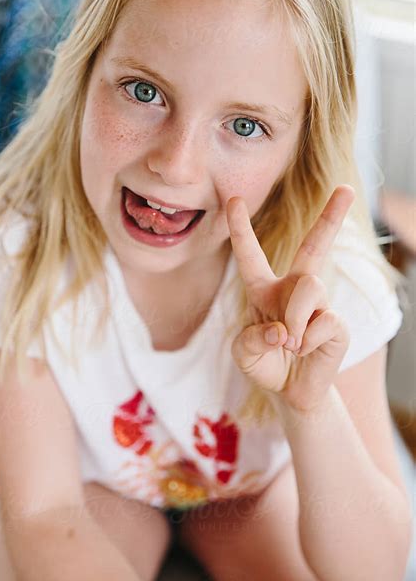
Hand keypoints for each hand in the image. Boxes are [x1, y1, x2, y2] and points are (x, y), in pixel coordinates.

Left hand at [226, 185, 355, 413]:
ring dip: (295, 318)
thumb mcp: (243, 353)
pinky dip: (307, 341)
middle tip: (347, 189)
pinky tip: (305, 351)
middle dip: (331, 217)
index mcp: (264, 289)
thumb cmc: (264, 364)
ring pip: (310, 286)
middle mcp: (294, 288)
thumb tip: (285, 331)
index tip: (233, 198)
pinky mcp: (336, 323)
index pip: (250, 254)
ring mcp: (319, 304)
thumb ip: (252, 340)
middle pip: (315, 245)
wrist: (290, 391)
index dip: (240, 227)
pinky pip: (323, 320)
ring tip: (291, 344)